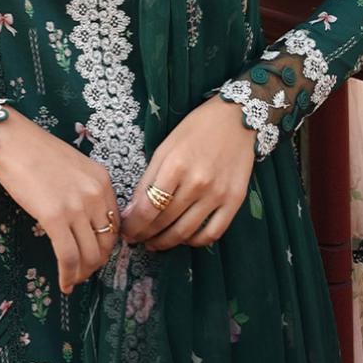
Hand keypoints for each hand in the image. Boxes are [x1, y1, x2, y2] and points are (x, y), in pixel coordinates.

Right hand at [0, 109, 119, 293]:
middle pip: (105, 243)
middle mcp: (95, 194)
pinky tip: (63, 284)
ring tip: (72, 280)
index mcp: (102, 181)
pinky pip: (68, 257)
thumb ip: (86, 192)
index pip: (114, 225)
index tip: (94, 256)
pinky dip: (68, 275)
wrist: (12, 141)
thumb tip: (85, 224)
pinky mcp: (54, 217)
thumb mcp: (75, 168)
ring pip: (88, 255)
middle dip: (95, 264)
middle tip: (82, 273)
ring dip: (81, 274)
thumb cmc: (37, 152)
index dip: (105, 246)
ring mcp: (76, 206)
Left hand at [121, 97, 254, 250]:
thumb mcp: (165, 147)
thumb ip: (148, 180)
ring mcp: (218, 194)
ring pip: (186, 232)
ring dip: (166, 242)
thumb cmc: (196, 129)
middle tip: (136, 239)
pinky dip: (196, 242)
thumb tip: (131, 212)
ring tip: (155, 243)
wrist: (236, 119)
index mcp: (176, 165)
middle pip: (165, 221)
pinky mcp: (235, 201)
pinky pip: (213, 233)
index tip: (126, 232)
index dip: (134, 225)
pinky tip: (184, 239)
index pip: (148, 208)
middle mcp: (197, 182)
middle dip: (145, 234)